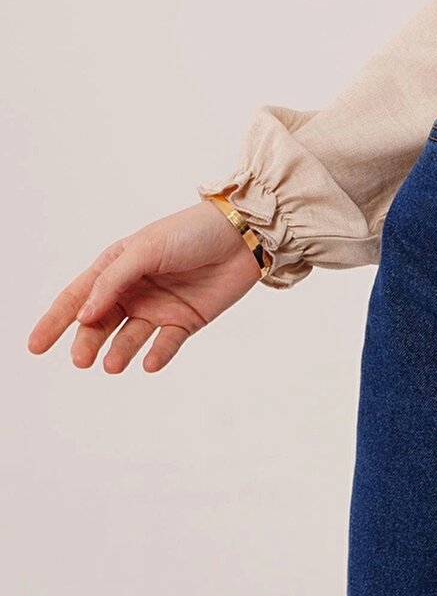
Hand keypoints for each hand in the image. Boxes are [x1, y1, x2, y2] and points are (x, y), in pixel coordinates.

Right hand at [27, 201, 267, 374]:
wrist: (243, 234)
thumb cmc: (191, 231)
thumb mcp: (146, 248)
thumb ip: (113, 281)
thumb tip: (84, 314)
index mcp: (117, 267)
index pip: (78, 297)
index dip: (54, 321)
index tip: (34, 346)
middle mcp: (134, 290)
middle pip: (99, 323)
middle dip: (86, 342)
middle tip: (80, 359)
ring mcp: (158, 307)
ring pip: (128, 338)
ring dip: (118, 352)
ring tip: (111, 364)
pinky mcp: (185, 321)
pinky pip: (164, 345)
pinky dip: (156, 356)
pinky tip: (149, 362)